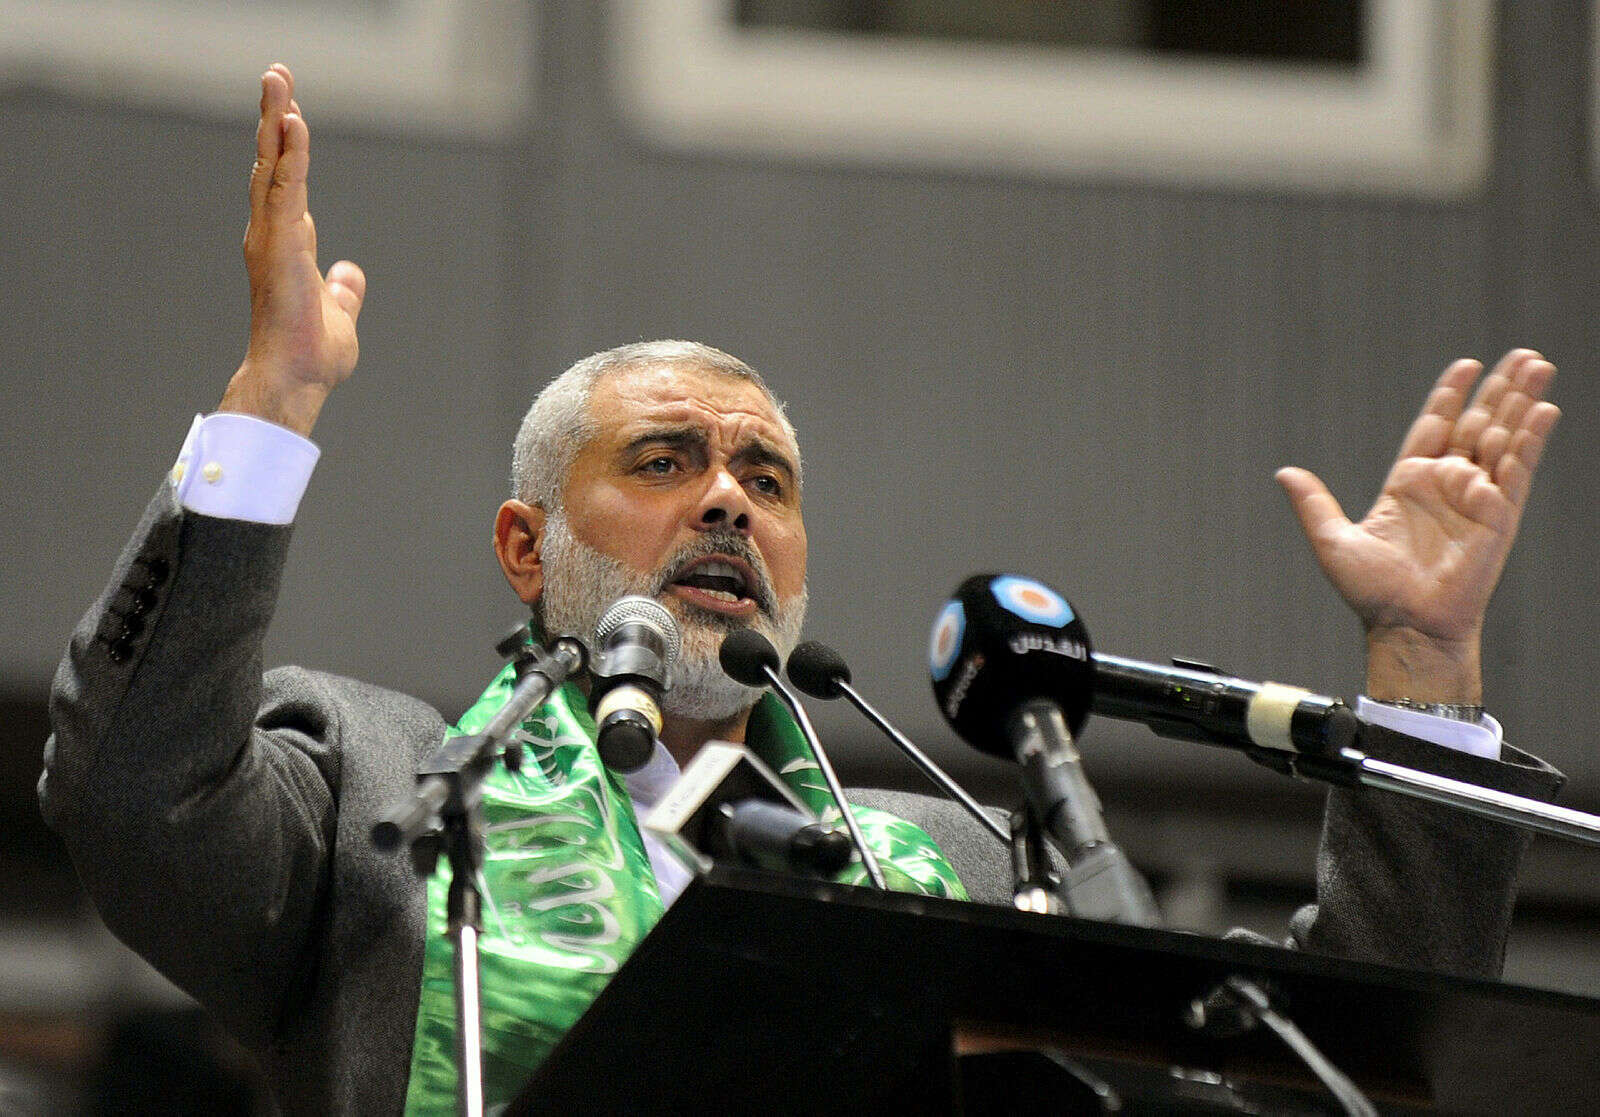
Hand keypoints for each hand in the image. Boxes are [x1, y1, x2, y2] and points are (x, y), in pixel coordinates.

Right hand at [218, 63, 365, 435]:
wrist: (296, 379)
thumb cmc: (311, 355)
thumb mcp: (339, 314)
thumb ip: (343, 291)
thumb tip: (350, 273)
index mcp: (287, 246)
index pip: (288, 185)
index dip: (289, 148)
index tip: (291, 114)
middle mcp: (271, 235)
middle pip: (272, 163)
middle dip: (274, 118)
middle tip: (277, 76)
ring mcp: (271, 237)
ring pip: (272, 166)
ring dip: (276, 121)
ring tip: (278, 80)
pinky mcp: (279, 245)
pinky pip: (285, 188)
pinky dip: (290, 154)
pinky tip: (294, 122)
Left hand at [1276, 350, 1558, 701]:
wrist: (1405, 626)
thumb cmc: (1372, 592)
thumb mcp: (1332, 540)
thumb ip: (1314, 503)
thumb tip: (1283, 472)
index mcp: (1409, 483)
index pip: (1434, 427)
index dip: (1449, 396)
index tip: (1466, 365)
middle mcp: (1447, 485)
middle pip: (1476, 423)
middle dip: (1498, 389)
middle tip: (1522, 354)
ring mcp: (1476, 497)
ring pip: (1502, 438)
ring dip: (1521, 401)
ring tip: (1538, 364)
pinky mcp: (1499, 515)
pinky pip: (1518, 469)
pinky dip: (1530, 438)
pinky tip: (1544, 409)